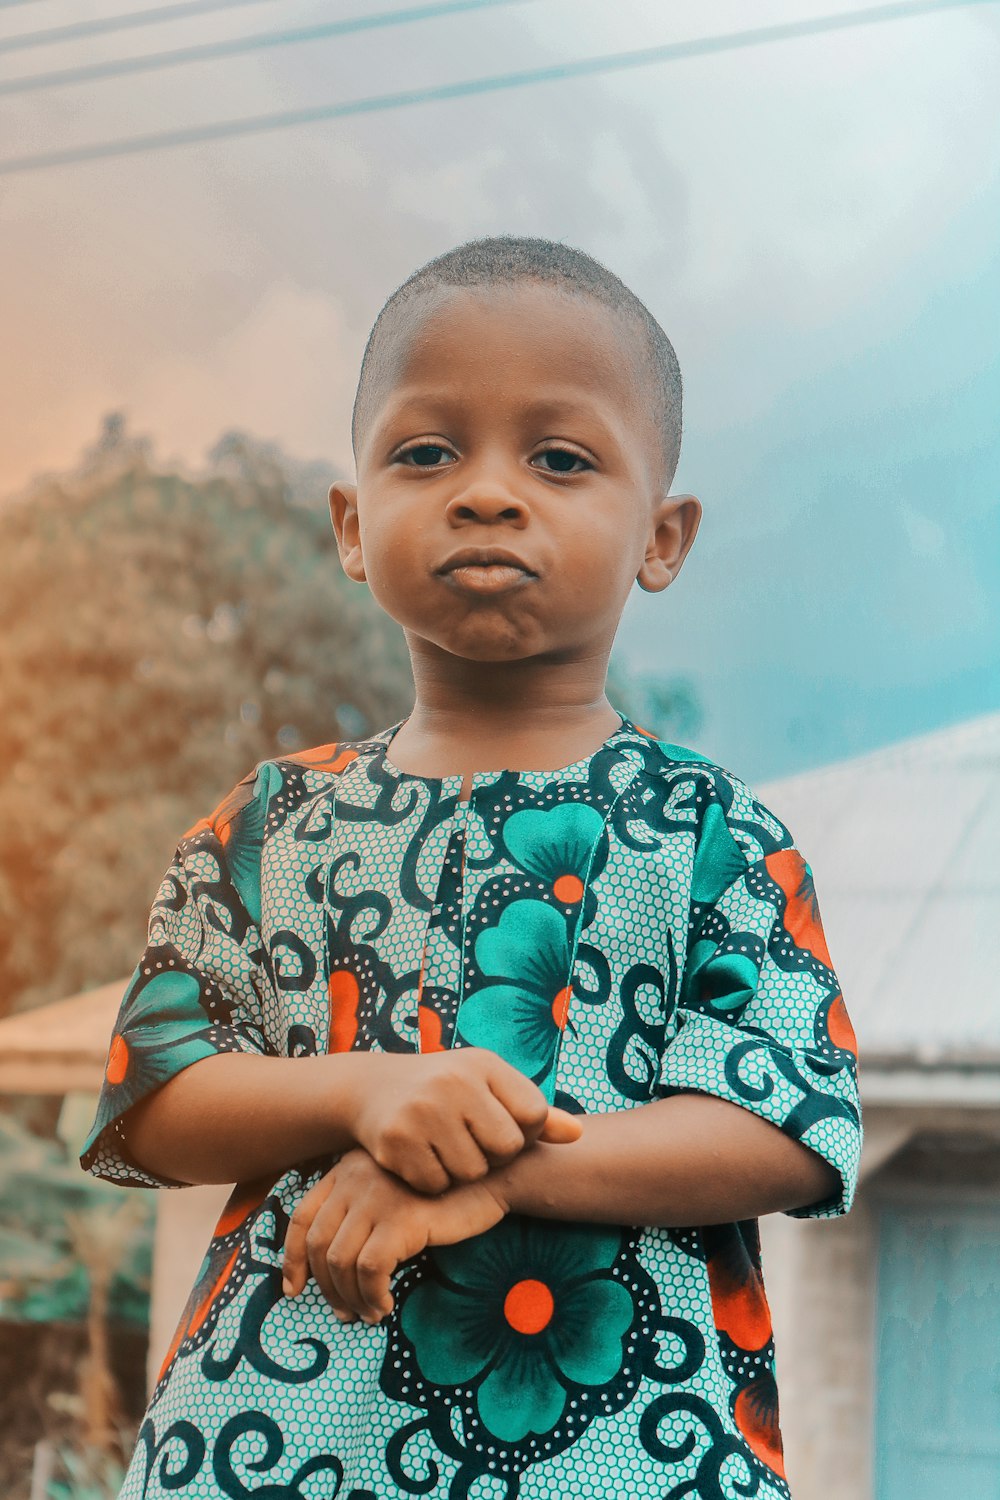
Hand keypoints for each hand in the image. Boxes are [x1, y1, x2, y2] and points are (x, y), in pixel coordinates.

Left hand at [282, 1148, 507, 1322]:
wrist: (491, 1176)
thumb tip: (332, 1269)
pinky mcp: (400, 1218)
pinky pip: (370, 1269)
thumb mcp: (393, 1193)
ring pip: (340, 1261)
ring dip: (350, 1297)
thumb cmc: (444, 1192)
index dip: (291, 1258)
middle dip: (325, 1288)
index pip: (301, 1216)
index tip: (293, 1289)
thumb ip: (363, 1212)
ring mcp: (376, 1196)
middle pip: (317, 1244)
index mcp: (347, 1169)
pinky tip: (386, 1306)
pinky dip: (372, 1295)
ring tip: (369, 1314)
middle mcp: (355, 1178)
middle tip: (343, 1313)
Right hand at [352, 1049, 580, 1193]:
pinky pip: (436, 1184)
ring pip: (472, 1172)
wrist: (371, 1088)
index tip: (500, 1127)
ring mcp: (422, 1110)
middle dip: (494, 1155)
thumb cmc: (445, 1089)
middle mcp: (454, 1082)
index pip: (534, 1115)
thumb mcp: (489, 1087)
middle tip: (471, 1142)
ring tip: (445, 1148)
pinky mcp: (395, 1140)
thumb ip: (535, 1114)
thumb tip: (579, 1136)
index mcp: (483, 1064)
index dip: (524, 1132)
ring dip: (462, 1172)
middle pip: (506, 1148)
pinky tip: (422, 1158)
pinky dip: (433, 1182)